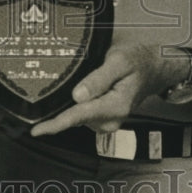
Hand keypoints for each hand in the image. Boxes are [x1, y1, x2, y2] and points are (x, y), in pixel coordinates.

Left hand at [30, 43, 169, 137]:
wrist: (154, 68)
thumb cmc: (138, 61)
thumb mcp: (119, 61)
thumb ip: (98, 79)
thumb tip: (78, 96)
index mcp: (115, 106)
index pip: (79, 116)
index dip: (55, 125)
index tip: (36, 131)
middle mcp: (111, 119)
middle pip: (74, 117)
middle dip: (59, 108)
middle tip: (50, 87)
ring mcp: (107, 121)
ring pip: (77, 115)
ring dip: (69, 104)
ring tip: (77, 80)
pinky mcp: (103, 119)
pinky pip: (83, 114)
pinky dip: (76, 105)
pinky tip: (80, 91)